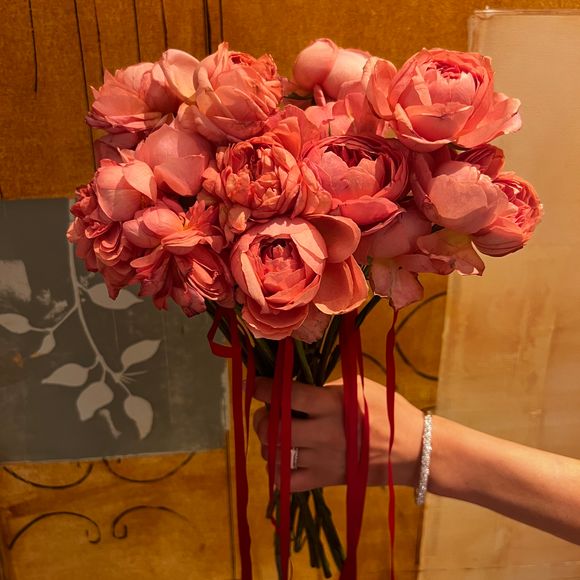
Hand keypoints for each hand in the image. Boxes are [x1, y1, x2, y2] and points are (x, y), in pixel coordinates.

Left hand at [252, 377, 424, 491]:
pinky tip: (279, 460)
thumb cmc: (387, 411)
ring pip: (275, 455)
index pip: (287, 395)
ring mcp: (322, 459)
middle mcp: (322, 433)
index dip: (263, 388)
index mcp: (331, 404)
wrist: (412, 450)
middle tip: (265, 412)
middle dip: (261, 418)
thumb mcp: (359, 387)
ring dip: (266, 443)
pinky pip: (288, 482)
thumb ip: (326, 387)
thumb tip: (295, 387)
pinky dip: (277, 472)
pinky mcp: (325, 480)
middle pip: (273, 428)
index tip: (253, 383)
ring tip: (273, 435)